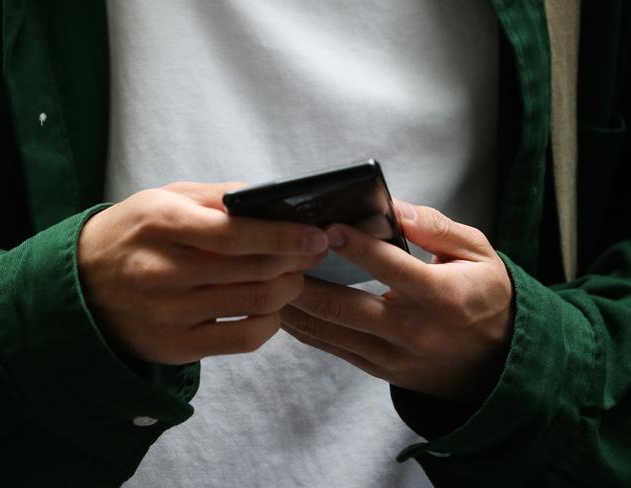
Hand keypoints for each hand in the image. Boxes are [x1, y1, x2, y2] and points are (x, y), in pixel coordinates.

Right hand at [78, 182, 327, 364]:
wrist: (80, 284)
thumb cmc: (135, 232)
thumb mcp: (166, 198)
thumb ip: (218, 196)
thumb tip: (274, 200)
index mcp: (161, 223)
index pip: (235, 233)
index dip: (285, 236)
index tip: (316, 236)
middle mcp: (160, 270)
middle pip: (253, 271)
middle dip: (295, 261)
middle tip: (312, 253)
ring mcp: (166, 314)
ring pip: (253, 304)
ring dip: (288, 289)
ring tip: (295, 276)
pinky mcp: (173, 346)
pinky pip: (241, 341)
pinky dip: (269, 323)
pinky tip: (272, 308)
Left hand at [281, 201, 512, 400]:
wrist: (498, 365)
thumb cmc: (486, 298)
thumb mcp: (478, 254)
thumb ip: (437, 228)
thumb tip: (395, 208)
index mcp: (441, 297)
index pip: (388, 267)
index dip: (353, 245)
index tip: (324, 225)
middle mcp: (412, 331)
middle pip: (341, 305)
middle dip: (301, 278)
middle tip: (275, 252)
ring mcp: (392, 355)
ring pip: (328, 330)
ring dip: (293, 303)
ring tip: (268, 275)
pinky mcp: (379, 369)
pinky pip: (332, 348)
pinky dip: (304, 326)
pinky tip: (284, 305)